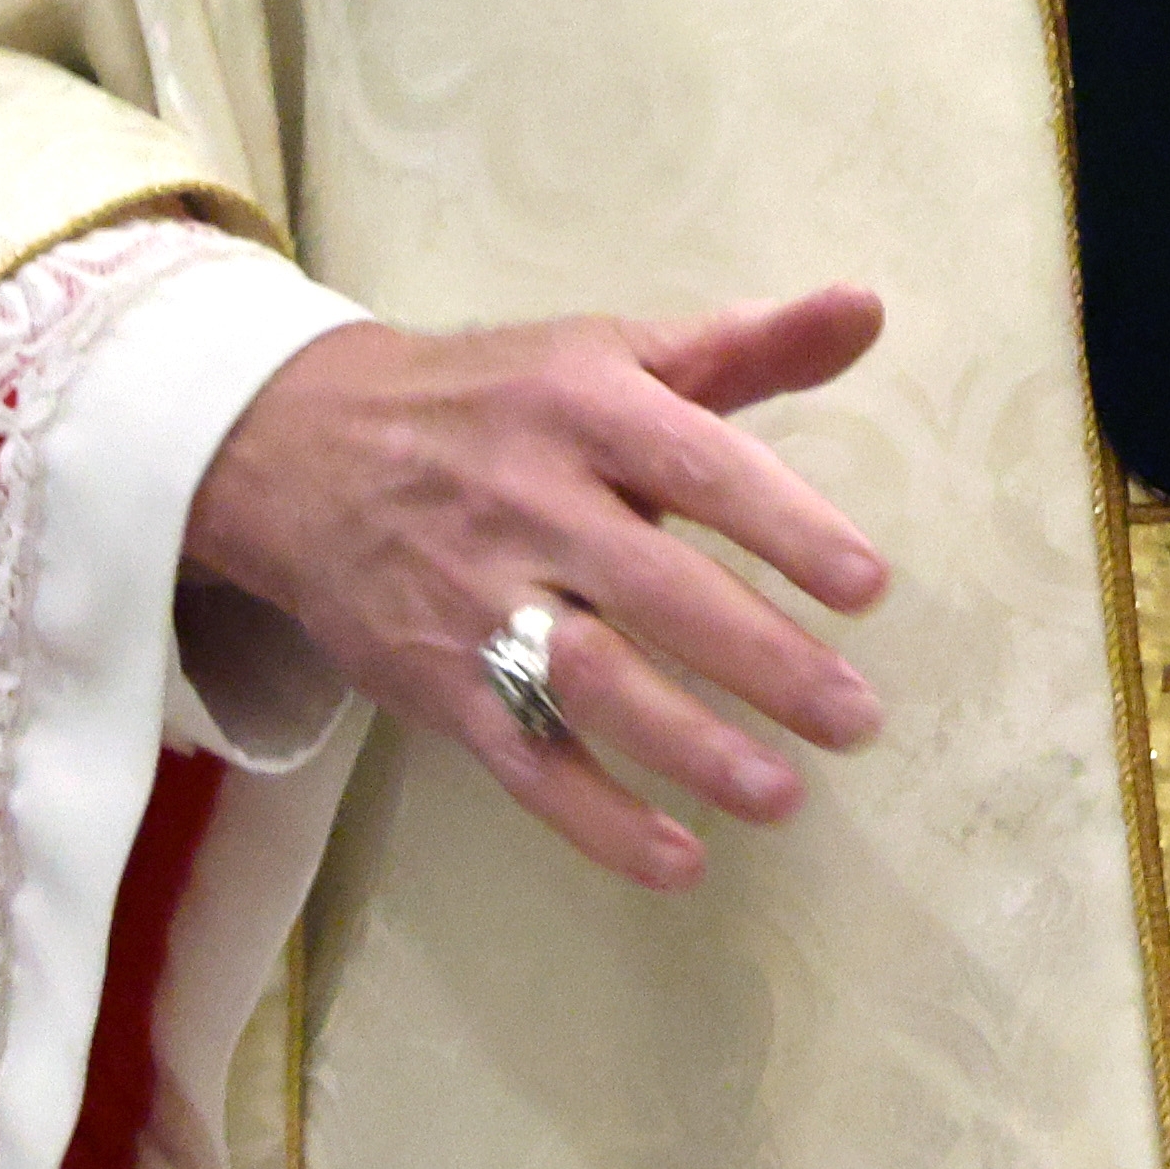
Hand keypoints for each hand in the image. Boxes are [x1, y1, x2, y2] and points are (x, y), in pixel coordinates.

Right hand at [181, 289, 891, 893]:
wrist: (301, 447)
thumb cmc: (494, 402)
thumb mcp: (607, 352)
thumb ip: (745, 346)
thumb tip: (867, 308)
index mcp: (583, 407)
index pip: (698, 465)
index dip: (785, 526)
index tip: (867, 587)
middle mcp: (530, 501)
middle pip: (656, 589)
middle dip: (761, 660)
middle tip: (856, 718)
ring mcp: (478, 599)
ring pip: (590, 682)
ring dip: (689, 748)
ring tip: (783, 796)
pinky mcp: (438, 681)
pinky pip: (523, 758)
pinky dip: (597, 818)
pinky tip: (679, 860)